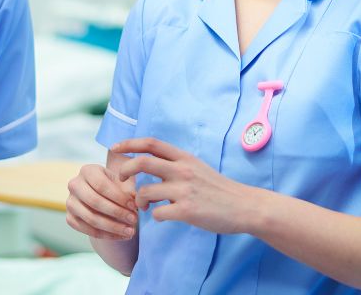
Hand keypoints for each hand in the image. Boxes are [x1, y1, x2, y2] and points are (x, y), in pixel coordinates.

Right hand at [66, 163, 137, 240]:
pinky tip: (121, 236)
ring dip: (113, 227)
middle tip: (134, 220)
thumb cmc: (115, 187)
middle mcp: (74, 185)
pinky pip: (87, 230)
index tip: (134, 206)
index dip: (119, 197)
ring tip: (130, 231)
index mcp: (87, 170)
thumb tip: (138, 200)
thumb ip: (130, 190)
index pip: (102, 185)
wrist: (103, 197)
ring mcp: (70, 202)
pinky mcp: (70, 218)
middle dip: (117, 213)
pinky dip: (106, 235)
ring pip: (91, 218)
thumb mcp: (122, 183)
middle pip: (95, 202)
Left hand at [112, 137, 254, 234]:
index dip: (129, 143)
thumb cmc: (219, 189)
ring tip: (146, 206)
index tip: (115, 148)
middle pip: (142, 162)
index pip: (151, 143)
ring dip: (139, 200)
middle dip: (125, 171)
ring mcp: (184, 190)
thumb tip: (152, 164)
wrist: (244, 206)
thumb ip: (177, 164)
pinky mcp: (187, 211)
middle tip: (122, 180)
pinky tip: (163, 216)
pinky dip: (155, 216)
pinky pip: (158, 213)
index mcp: (184, 157)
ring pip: (145, 191)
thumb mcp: (198, 167)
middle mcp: (183, 170)